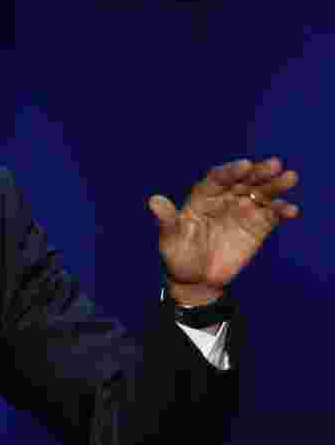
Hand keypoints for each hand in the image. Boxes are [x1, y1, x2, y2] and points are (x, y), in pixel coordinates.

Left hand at [147, 157, 299, 304]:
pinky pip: (271, 215)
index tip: (244, 165)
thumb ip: (167, 219)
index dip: (230, 171)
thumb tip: (153, 200)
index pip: (218, 178)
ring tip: (290, 178)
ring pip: (260, 194)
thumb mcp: (170, 238)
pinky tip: (291, 210)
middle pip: (243, 181)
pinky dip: (282, 211)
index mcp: (202, 197)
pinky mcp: (257, 227)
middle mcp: (224, 199)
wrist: (195, 279)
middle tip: (274, 164)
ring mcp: (242, 212)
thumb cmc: (178, 255)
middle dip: (258, 172)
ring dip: (275, 186)